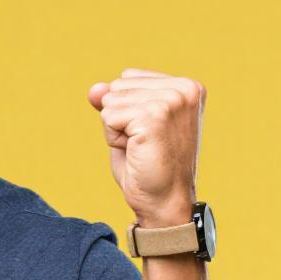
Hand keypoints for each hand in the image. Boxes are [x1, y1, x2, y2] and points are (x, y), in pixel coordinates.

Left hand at [87, 67, 205, 225]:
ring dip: (116, 129)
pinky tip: (136, 152)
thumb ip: (112, 100)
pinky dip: (113, 138)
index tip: (149, 133)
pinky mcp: (155, 115)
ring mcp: (171, 100)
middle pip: (118, 86)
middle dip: (120, 118)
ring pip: (111, 101)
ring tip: (141, 148)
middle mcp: (184, 88)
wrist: (164, 201)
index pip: (128, 77)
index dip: (126, 109)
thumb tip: (94, 88)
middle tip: (143, 144)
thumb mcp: (128, 125)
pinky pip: (108, 116)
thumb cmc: (147, 166)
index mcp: (186, 86)